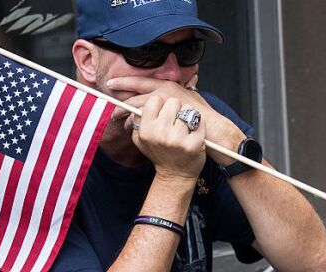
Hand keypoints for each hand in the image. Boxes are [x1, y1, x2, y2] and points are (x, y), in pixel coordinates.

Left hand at [108, 75, 243, 164]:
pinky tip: (133, 131)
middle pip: (135, 99)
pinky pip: (141, 127)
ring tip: (122, 123)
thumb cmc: (201, 118)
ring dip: (128, 118)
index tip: (111, 84)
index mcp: (169, 86)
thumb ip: (175, 96)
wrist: (214, 136)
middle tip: (113, 112)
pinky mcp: (162, 127)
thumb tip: (167, 92)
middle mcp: (164, 95)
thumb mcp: (190, 100)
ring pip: (136, 112)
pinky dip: (135, 128)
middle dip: (121, 106)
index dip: (124, 82)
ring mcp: (161, 112)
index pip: (141, 82)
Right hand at [131, 95, 205, 183]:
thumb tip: (135, 103)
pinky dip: (199, 124)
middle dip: (175, 109)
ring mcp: (178, 139)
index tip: (163, 114)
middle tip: (175, 122)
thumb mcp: (141, 140)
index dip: (160, 105)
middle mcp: (161, 134)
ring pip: (187, 109)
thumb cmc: (159, 153)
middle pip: (173, 102)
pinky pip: (199, 120)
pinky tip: (193, 134)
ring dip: (188, 116)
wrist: (175, 175)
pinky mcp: (194, 144)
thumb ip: (137, 121)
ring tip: (184, 128)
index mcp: (146, 131)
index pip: (154, 100)